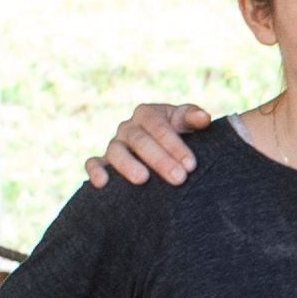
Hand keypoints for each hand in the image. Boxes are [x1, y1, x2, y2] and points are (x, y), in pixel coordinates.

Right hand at [84, 102, 211, 188]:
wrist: (167, 152)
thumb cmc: (181, 135)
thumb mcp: (187, 124)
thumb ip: (193, 118)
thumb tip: (203, 118)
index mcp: (147, 114)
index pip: (158, 126)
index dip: (174, 145)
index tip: (191, 165)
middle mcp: (128, 128)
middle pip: (140, 140)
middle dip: (160, 160)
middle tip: (179, 178)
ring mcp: (114, 145)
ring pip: (116, 151)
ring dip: (128, 165)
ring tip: (143, 179)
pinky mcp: (103, 162)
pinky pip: (93, 163)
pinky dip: (95, 171)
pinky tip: (102, 183)